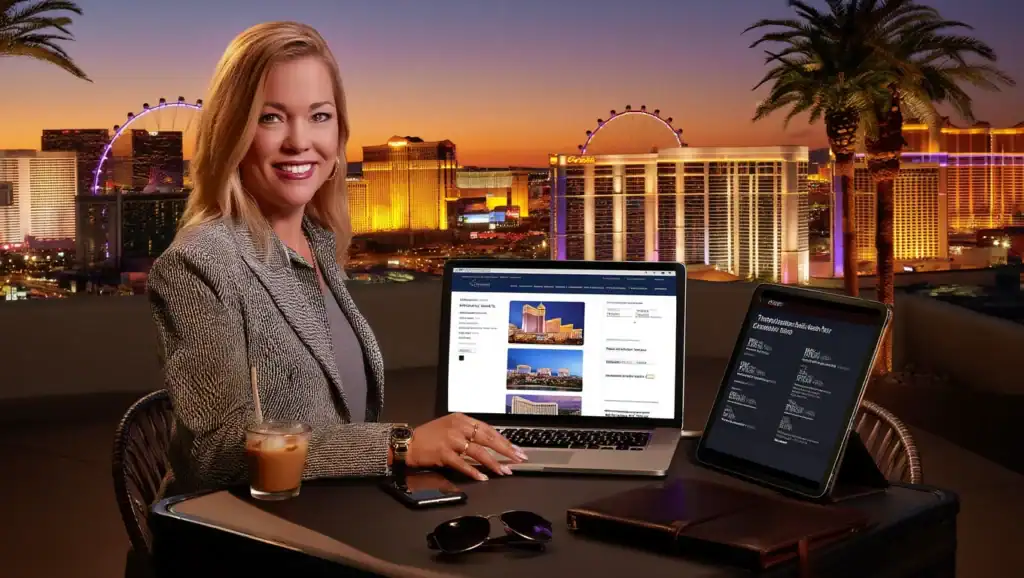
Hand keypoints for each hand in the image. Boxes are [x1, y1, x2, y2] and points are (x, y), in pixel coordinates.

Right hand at [406, 413, 526, 480]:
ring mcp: (451, 440)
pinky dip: (474, 471)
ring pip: (478, 452)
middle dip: (505, 450)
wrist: (409, 443)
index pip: (488, 429)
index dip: (504, 440)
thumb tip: (490, 443)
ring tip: (504, 471)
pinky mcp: (443, 454)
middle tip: (518, 458)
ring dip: (493, 463)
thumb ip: (468, 432)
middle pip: (487, 439)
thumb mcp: (450, 427)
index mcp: (462, 419)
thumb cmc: (430, 436)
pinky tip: (483, 477)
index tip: (516, 448)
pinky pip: (463, 464)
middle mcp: (458, 427)